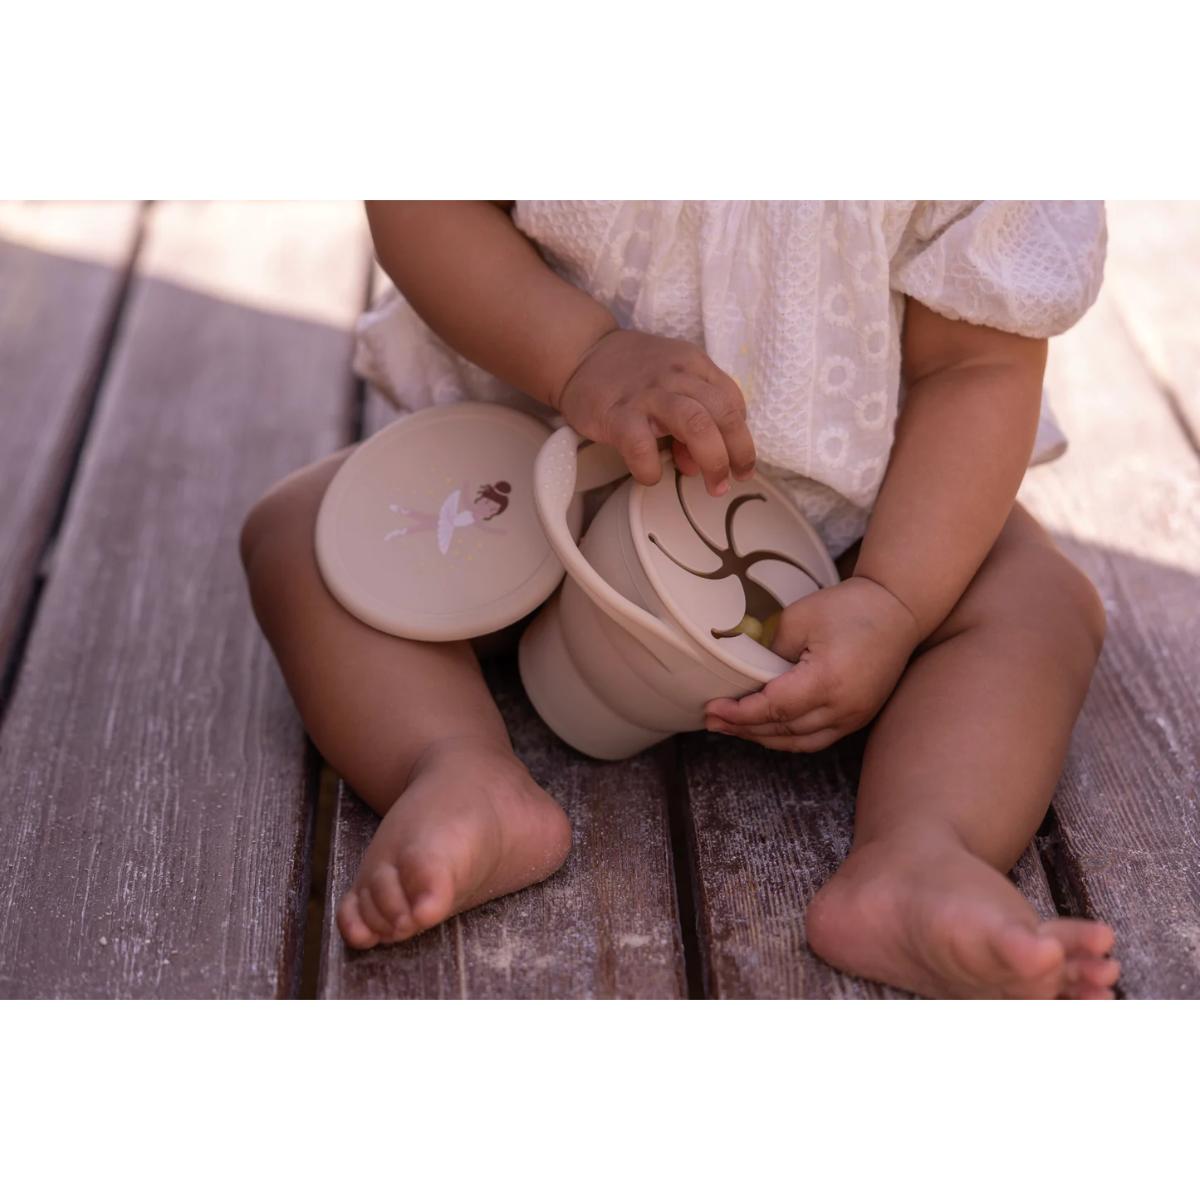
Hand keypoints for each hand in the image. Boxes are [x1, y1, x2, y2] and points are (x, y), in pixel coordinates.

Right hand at [553, 328, 755, 496]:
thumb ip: (691, 418)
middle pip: (725, 414)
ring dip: (712, 461)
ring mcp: (648, 394)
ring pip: (697, 425)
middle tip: (732, 480)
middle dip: (738, 453)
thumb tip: (698, 465)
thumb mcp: (670, 382)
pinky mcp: (617, 414)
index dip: (741, 436)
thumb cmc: (630, 374)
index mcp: (695, 365)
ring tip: (712, 485)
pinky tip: (651, 475)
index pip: (733, 402)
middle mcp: (677, 376)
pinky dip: (652, 469)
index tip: (735, 460)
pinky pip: (643, 447)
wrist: (581, 354)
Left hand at [704, 577, 920, 751]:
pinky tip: (766, 730)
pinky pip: (817, 738)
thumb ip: (769, 651)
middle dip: (744, 728)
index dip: (739, 714)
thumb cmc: (849, 607)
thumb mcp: (798, 619)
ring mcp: (855, 717)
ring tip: (733, 728)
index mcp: (827, 681)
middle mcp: (843, 707)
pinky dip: (788, 739)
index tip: (712, 709)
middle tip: (712, 721)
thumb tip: (742, 676)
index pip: (773, 709)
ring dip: (763, 738)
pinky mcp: (859, 718)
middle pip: (783, 730)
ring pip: (799, 742)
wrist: (898, 610)